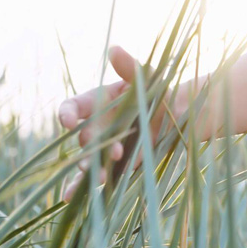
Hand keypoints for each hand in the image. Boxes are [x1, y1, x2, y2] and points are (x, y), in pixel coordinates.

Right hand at [57, 45, 170, 201]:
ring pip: (88, 158)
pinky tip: (69, 198)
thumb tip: (114, 49)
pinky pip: (94, 178)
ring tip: (98, 172)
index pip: (74, 107)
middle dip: (94, 144)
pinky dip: (79, 188)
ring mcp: (105, 146)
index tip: (68, 120)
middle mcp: (97, 125)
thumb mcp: (148, 76)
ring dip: (90, 166)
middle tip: (112, 151)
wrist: (179, 116)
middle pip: (85, 137)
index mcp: (98, 101)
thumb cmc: (159, 91)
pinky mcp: (115, 165)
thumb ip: (130, 67)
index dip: (67, 113)